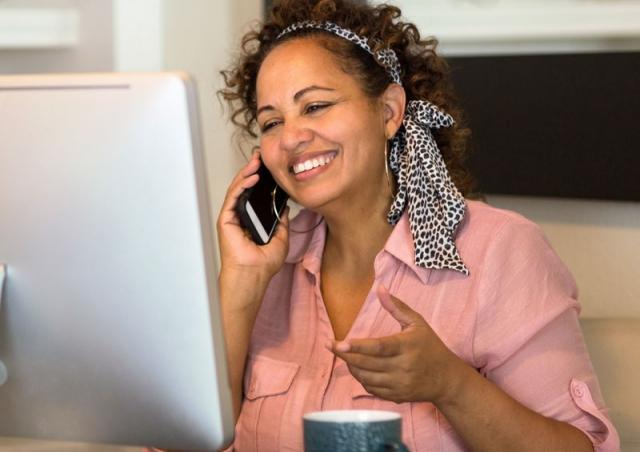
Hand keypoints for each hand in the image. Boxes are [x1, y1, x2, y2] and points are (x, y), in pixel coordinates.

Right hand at [216, 151, 288, 279]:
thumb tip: (284, 205)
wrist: (253, 275)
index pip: (255, 194)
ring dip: (247, 173)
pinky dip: (241, 185)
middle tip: (261, 156)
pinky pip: (233, 197)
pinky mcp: (225, 219)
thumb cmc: (263, 263)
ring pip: (238, 189)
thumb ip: (281, 220)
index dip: (261, 179)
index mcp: (252, 220)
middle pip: (245, 187)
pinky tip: (252, 177)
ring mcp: (232, 217)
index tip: (269, 166)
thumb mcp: (281, 237)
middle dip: (253, 170)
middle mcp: (240, 216)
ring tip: (257, 161)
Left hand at [328, 284, 466, 404]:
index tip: (339, 343)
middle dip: (345, 355)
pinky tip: (358, 368)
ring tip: (345, 355)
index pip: (378, 347)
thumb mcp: (417, 323)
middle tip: (330, 345)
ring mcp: (399, 384)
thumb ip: (397, 306)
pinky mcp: (397, 396)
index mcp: (407, 346)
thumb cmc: (431, 346)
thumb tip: (380, 287)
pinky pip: (372, 389)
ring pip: (366, 378)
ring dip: (351, 366)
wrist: (447, 379)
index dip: (358, 346)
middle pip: (367, 363)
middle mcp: (403, 367)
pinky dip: (361, 379)